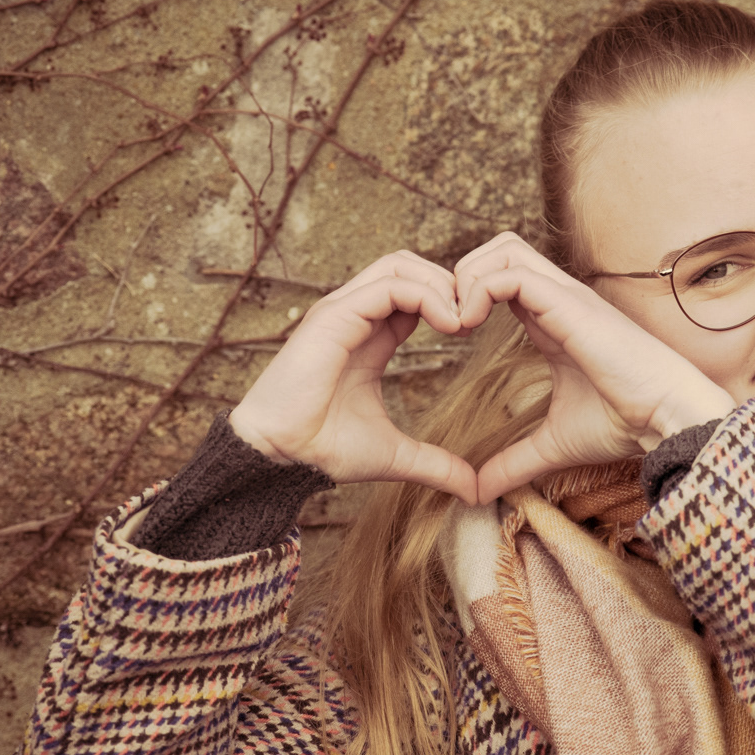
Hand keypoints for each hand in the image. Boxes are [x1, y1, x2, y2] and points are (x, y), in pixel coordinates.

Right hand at [229, 251, 477, 502]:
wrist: (280, 459)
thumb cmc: (323, 451)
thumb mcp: (396, 454)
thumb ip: (436, 464)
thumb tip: (473, 489)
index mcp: (368, 336)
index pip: (413, 293)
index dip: (449, 302)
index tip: (474, 332)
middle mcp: (353, 315)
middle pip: (408, 266)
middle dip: (449, 283)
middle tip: (474, 319)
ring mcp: (341, 311)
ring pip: (400, 265)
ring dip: (441, 285)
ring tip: (463, 321)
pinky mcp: (334, 317)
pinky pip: (390, 285)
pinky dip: (427, 296)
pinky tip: (450, 325)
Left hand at [454, 232, 735, 502]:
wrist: (667, 418)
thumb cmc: (626, 424)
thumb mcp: (553, 444)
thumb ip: (513, 461)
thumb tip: (477, 492)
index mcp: (553, 319)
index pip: (502, 277)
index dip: (468, 296)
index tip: (452, 339)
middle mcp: (559, 298)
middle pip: (499, 248)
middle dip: (463, 275)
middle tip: (448, 324)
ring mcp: (565, 296)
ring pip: (502, 249)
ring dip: (467, 278)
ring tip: (456, 324)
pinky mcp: (569, 303)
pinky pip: (510, 274)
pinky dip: (478, 290)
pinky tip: (468, 326)